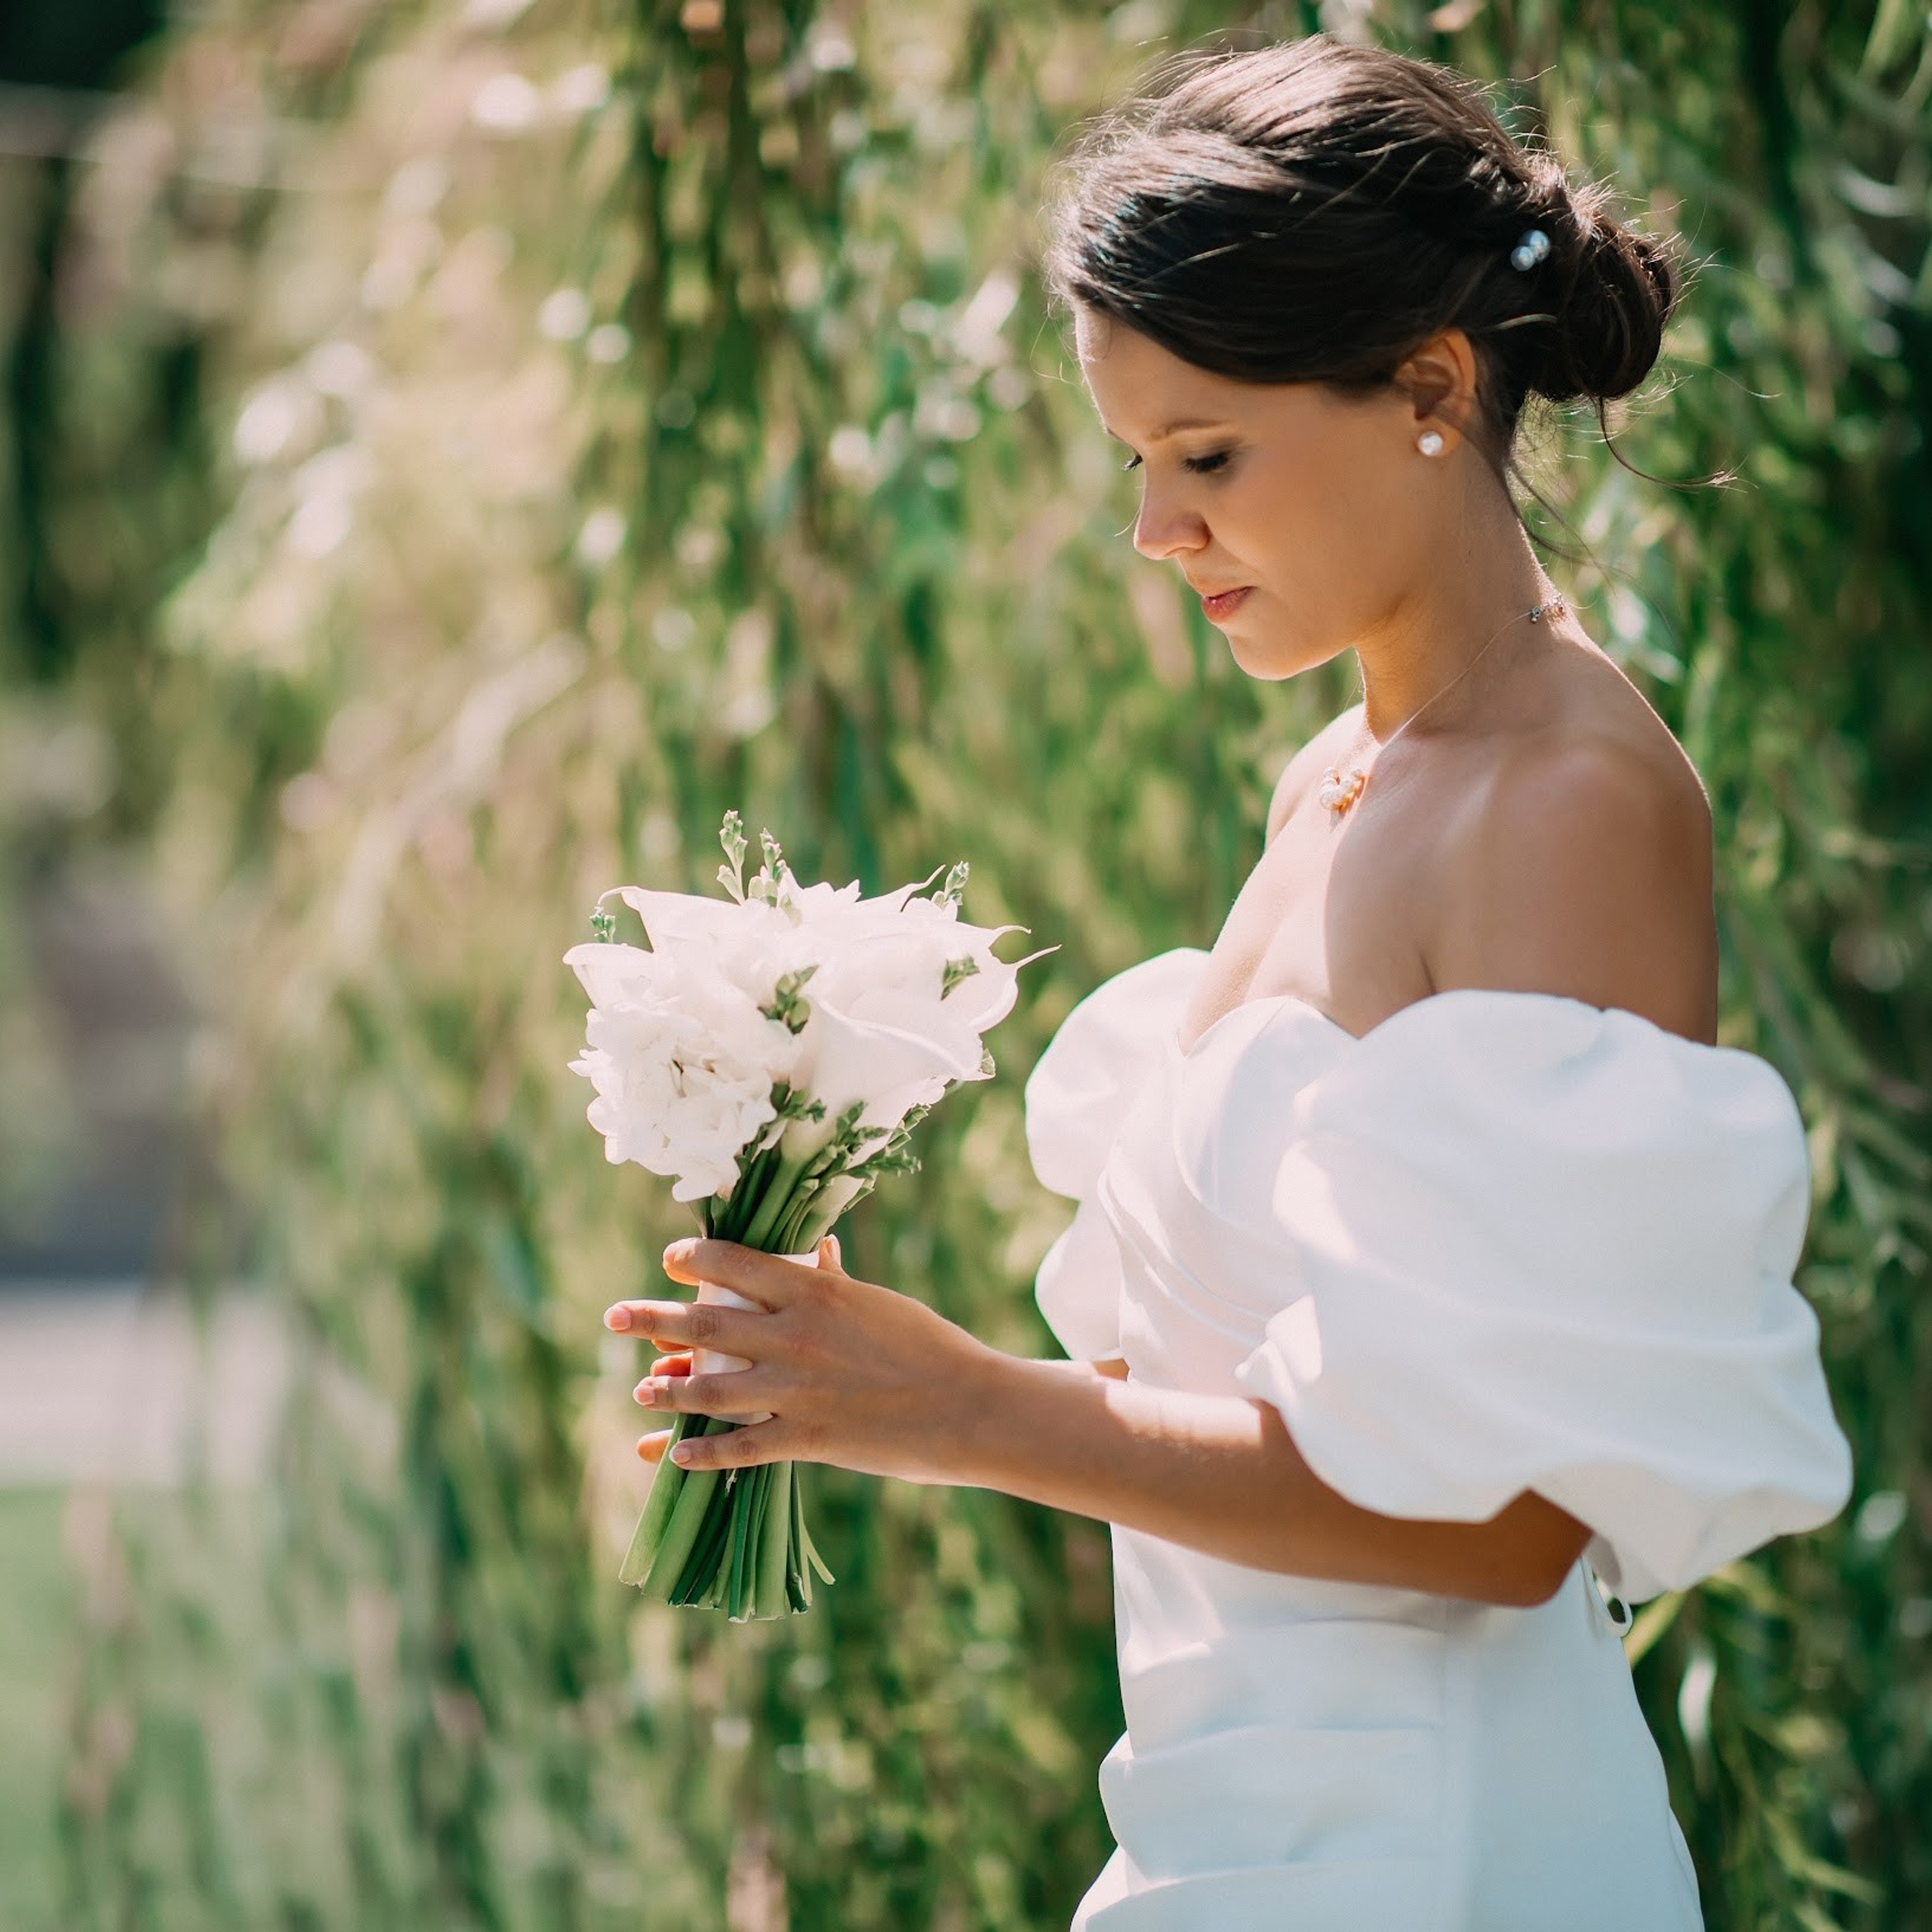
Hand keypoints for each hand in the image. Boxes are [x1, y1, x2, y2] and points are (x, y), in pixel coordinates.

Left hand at [603, 1234, 1000, 1483]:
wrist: (968, 1406)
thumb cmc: (928, 1345)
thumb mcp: (877, 1303)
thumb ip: (834, 1283)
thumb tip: (817, 1252)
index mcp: (814, 1292)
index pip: (734, 1264)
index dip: (693, 1259)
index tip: (671, 1259)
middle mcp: (794, 1338)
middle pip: (702, 1325)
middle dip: (650, 1319)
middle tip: (613, 1315)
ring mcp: (796, 1392)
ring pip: (709, 1391)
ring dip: (667, 1392)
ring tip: (642, 1391)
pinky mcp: (807, 1440)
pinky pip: (740, 1449)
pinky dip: (704, 1454)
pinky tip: (678, 1456)